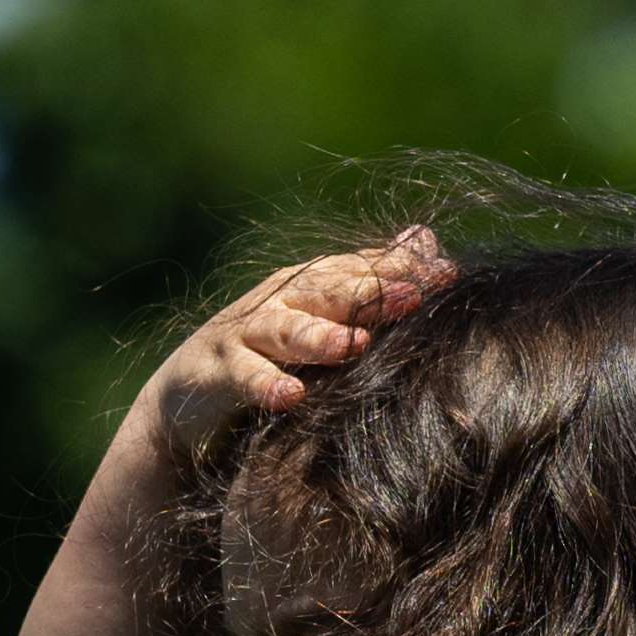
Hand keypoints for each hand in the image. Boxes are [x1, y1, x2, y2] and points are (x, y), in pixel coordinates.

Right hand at [138, 233, 450, 464]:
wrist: (187, 395)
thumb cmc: (268, 352)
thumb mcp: (321, 312)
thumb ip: (369, 277)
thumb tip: (424, 237)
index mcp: (313, 284)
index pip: (363, 269)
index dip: (403, 270)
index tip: (448, 276)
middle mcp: (283, 300)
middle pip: (330, 290)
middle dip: (372, 293)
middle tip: (412, 297)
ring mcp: (248, 333)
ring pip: (288, 330)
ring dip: (321, 336)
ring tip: (353, 344)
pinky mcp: (219, 372)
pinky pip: (245, 377)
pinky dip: (266, 386)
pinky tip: (291, 397)